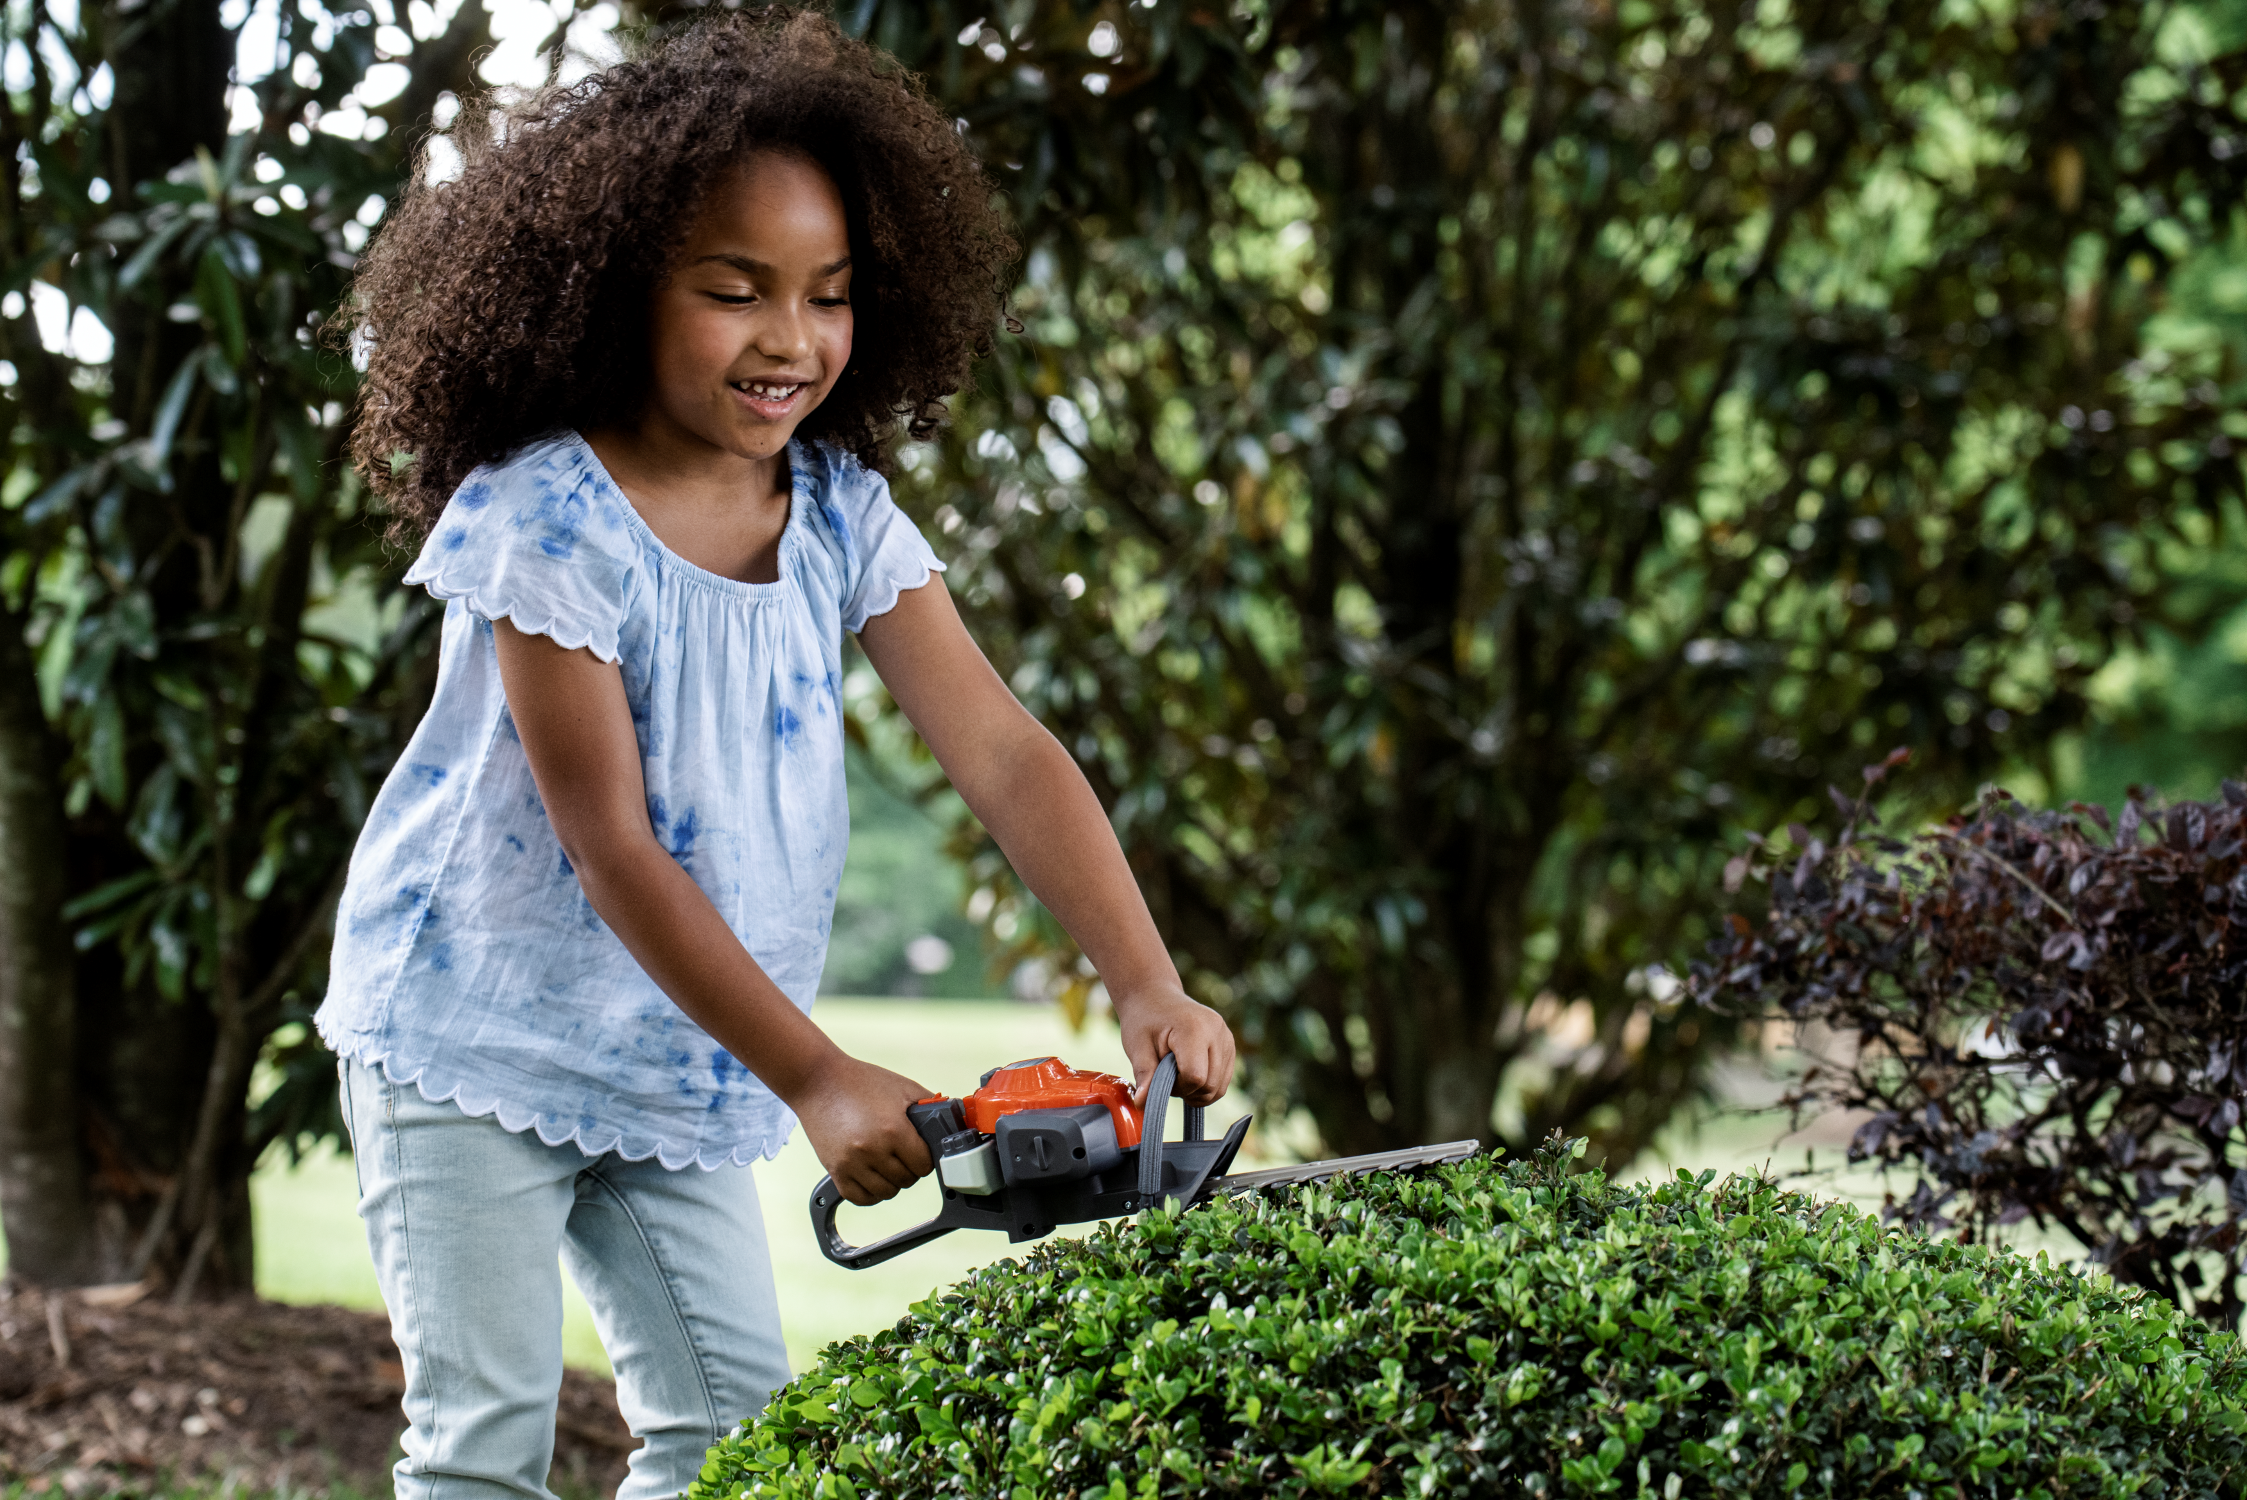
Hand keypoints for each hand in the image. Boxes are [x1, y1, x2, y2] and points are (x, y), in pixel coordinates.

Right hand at [791, 1056, 934, 1206]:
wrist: (819, 1081)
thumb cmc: (862, 1081)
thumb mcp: (903, 1087)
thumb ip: (931, 1106)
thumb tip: (954, 1123)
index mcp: (894, 1129)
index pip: (924, 1164)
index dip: (925, 1157)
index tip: (919, 1150)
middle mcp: (873, 1149)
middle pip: (906, 1180)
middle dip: (909, 1168)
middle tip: (902, 1153)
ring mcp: (851, 1163)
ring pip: (886, 1192)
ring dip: (892, 1181)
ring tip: (887, 1163)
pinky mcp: (835, 1170)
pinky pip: (860, 1198)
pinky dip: (871, 1192)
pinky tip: (873, 1177)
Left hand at [1114, 984, 1235, 1107]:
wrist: (1156, 997)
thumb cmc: (1144, 1020)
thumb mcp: (1137, 1047)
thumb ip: (1144, 1075)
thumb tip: (1142, 1104)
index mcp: (1194, 1028)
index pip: (1196, 1077)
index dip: (1178, 1086)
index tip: (1161, 1075)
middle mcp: (1217, 1032)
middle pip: (1211, 1086)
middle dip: (1187, 1091)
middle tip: (1167, 1076)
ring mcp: (1227, 1038)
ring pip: (1220, 1087)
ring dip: (1197, 1090)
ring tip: (1177, 1074)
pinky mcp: (1230, 1045)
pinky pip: (1223, 1080)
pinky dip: (1206, 1085)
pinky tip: (1189, 1073)